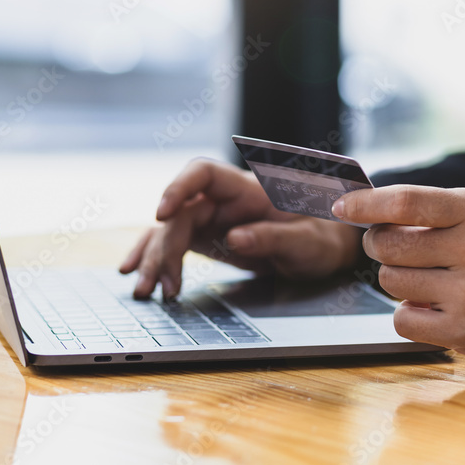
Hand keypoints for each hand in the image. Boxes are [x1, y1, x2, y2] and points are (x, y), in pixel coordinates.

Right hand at [120, 158, 362, 298]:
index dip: (179, 187)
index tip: (162, 213)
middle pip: (182, 212)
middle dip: (165, 246)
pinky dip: (155, 257)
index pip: (204, 173)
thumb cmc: (322, 236)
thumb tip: (233, 239)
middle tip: (161, 284)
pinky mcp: (209, 237)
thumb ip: (273, 238)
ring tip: (145, 291)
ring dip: (155, 259)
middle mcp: (226, 200)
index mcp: (250, 189)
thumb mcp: (307, 241)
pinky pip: (175, 242)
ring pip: (172, 230)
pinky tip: (136, 273)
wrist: (328, 246)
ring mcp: (215, 218)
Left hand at [332, 185, 464, 360]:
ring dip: (398, 279)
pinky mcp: (462, 332)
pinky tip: (433, 304)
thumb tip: (373, 210)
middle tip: (393, 246)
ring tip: (429, 276)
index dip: (366, 204)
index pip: (406, 203)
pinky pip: (401, 318)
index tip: (342, 206)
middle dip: (380, 244)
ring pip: (390, 282)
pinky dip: (409, 311)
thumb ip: (437, 205)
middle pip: (388, 245)